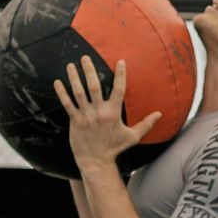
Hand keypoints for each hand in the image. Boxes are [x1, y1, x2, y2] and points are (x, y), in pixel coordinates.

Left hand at [54, 52, 161, 170]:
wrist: (95, 161)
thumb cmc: (114, 148)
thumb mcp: (132, 137)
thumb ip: (146, 124)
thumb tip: (160, 114)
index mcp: (114, 113)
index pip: (119, 90)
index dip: (120, 75)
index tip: (120, 61)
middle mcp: (99, 112)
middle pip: (94, 86)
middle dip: (89, 70)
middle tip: (85, 57)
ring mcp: (86, 116)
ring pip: (79, 93)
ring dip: (74, 78)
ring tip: (71, 65)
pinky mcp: (75, 121)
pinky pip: (67, 104)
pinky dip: (61, 93)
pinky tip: (57, 82)